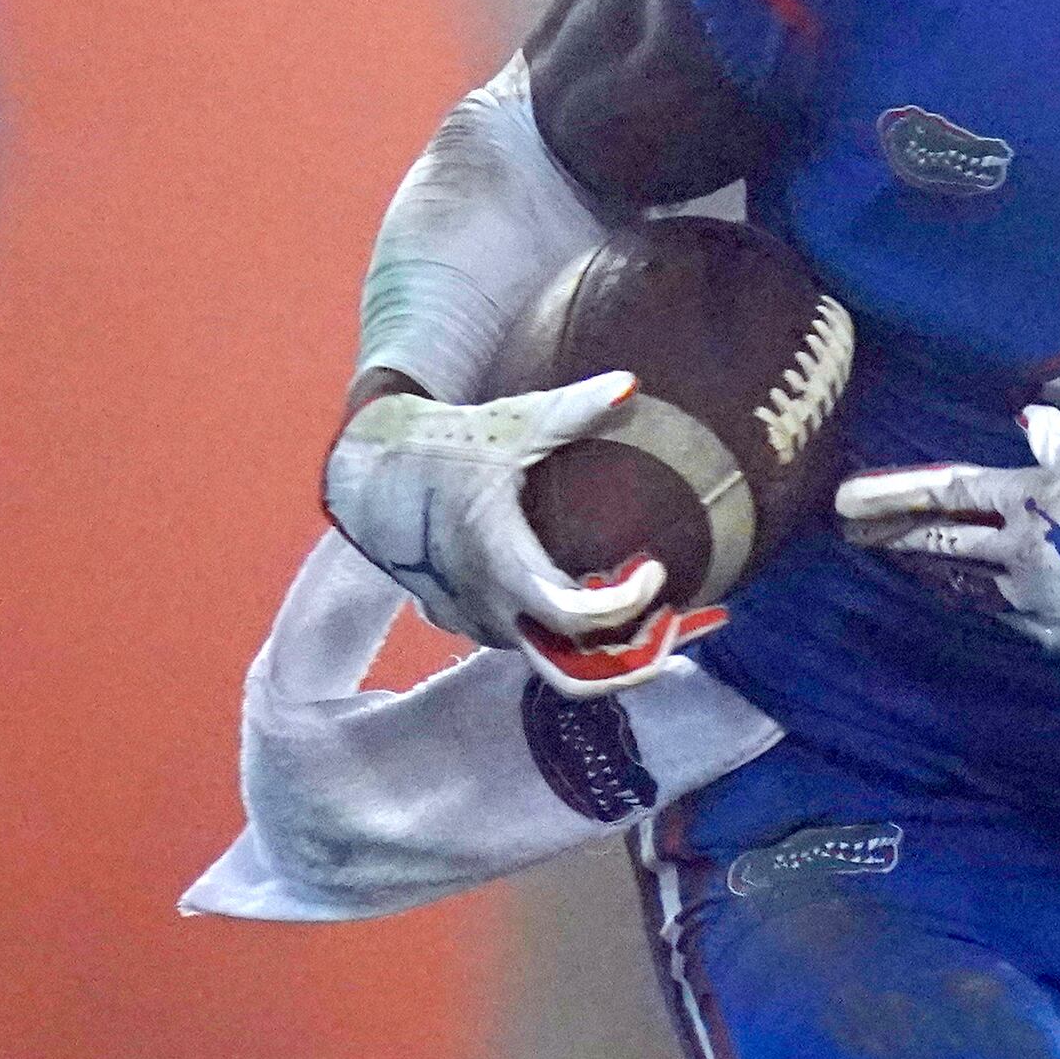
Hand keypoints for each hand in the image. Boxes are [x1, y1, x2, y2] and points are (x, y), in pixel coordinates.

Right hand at [322, 373, 674, 695]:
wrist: (374, 477)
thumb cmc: (447, 447)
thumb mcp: (509, 425)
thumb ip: (571, 410)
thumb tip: (630, 384)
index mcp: (499, 563)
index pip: (569, 616)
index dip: (623, 606)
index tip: (657, 571)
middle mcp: (489, 608)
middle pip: (571, 674)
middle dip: (632, 663)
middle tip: (685, 627)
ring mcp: (480, 624)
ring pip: (555, 661)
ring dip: (610, 652)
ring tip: (671, 619)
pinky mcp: (477, 623)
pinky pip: (535, 647)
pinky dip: (577, 640)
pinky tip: (614, 608)